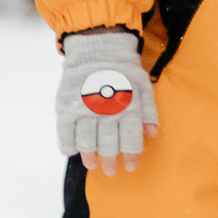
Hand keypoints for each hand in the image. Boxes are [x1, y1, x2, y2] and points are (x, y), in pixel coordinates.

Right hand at [56, 29, 156, 171]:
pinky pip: (65, 133)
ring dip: (90, 157)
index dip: (130, 157)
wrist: (98, 46)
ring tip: (92, 164)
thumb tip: (151, 135)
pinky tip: (73, 151)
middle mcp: (106, 110)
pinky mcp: (66, 106)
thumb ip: (148, 111)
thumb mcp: (143, 86)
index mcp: (128, 106)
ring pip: (86, 143)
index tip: (129, 167)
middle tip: (111, 171)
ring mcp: (84, 109)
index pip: (130, 140)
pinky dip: (69, 145)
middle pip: (108, 145)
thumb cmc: (124, 68)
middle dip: (110, 161)